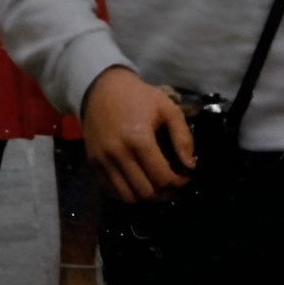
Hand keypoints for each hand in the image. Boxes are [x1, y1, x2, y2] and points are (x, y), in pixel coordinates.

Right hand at [81, 65, 194, 203]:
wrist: (100, 87)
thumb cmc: (137, 96)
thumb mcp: (167, 108)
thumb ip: (182, 137)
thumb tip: (191, 165)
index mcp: (138, 139)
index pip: (162, 178)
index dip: (179, 183)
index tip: (185, 177)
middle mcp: (117, 154)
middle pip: (146, 192)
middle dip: (165, 192)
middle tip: (173, 183)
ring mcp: (102, 160)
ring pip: (128, 197)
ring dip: (146, 196)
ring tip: (156, 185)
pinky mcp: (93, 163)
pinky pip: (111, 190)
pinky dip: (127, 192)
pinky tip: (138, 181)